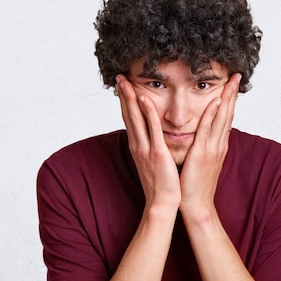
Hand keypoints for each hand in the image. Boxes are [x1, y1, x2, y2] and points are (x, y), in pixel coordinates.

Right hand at [116, 75, 180, 209]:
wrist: (162, 204)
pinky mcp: (156, 153)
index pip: (130, 119)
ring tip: (125, 81)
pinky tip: (143, 98)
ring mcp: (145, 148)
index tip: (123, 86)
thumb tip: (150, 137)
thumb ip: (150, 147)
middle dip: (123, 95)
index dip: (125, 102)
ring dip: (130, 98)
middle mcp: (138, 145)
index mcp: (138, 146)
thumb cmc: (160, 185)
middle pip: (128, 115)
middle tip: (119, 77)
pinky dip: (147, 113)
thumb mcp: (152, 162)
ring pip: (136, 118)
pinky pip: (152, 129)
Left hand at [179, 74, 240, 215]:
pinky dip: (211, 115)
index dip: (229, 100)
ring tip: (230, 81)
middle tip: (236, 75)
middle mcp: (219, 144)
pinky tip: (215, 102)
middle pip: (228, 113)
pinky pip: (207, 130)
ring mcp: (212, 148)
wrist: (196, 205)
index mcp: (218, 145)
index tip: (231, 85)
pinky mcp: (202, 154)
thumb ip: (204, 146)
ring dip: (225, 98)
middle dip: (232, 93)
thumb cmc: (195, 185)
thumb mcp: (202, 161)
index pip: (225, 117)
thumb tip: (203, 137)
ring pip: (221, 118)